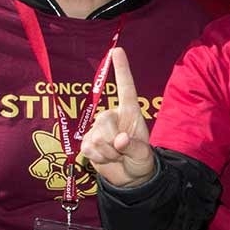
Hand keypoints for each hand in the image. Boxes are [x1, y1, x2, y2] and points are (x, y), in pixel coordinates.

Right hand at [78, 47, 154, 186]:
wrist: (129, 179)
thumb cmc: (140, 161)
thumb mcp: (143, 155)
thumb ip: (133, 147)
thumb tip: (120, 140)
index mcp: (130, 112)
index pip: (126, 88)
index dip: (121, 69)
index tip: (117, 50)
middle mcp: (113, 116)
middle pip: (104, 122)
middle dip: (114, 142)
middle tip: (122, 151)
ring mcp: (97, 128)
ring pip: (96, 137)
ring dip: (108, 152)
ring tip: (116, 156)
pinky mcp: (86, 142)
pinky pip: (87, 148)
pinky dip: (99, 158)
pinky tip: (106, 159)